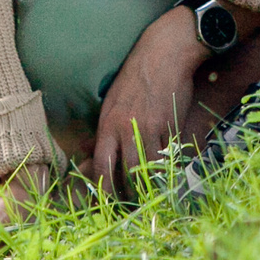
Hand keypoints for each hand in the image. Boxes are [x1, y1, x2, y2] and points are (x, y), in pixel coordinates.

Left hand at [89, 5, 212, 196]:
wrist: (163, 53)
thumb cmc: (134, 77)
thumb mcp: (110, 101)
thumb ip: (104, 130)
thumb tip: (88, 155)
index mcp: (107, 124)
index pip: (102, 167)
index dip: (105, 190)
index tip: (109, 203)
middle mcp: (126, 129)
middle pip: (127, 173)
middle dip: (131, 194)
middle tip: (134, 206)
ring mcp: (150, 127)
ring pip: (150, 167)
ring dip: (152, 185)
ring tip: (153, 196)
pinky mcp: (171, 124)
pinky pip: (169, 154)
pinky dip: (169, 167)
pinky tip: (170, 175)